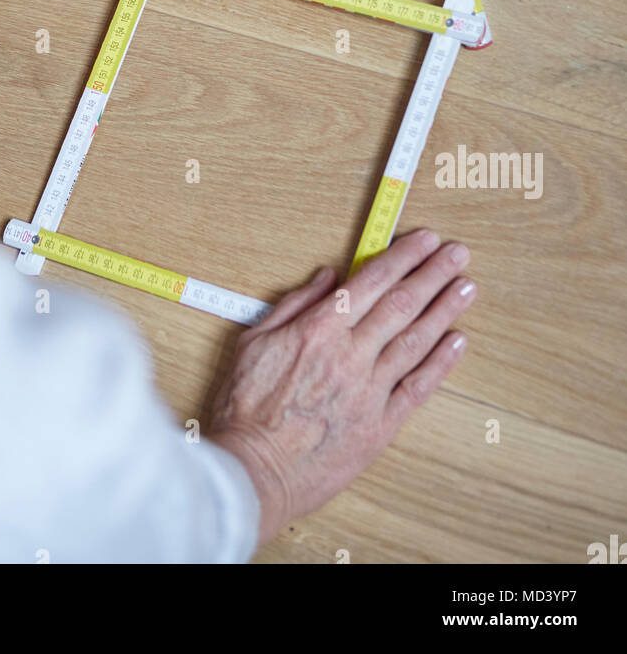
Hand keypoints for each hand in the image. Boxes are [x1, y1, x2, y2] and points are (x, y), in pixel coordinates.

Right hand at [209, 229, 475, 544]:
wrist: (253, 472)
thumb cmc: (246, 409)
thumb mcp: (254, 342)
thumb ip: (294, 304)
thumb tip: (328, 276)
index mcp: (319, 329)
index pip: (371, 281)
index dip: (402, 257)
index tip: (424, 241)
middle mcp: (350, 354)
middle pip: (401, 304)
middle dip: (433, 274)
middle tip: (458, 254)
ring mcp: (369, 391)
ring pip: (416, 341)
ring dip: (445, 311)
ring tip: (467, 288)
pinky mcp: (380, 426)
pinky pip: (417, 388)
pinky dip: (440, 363)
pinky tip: (457, 341)